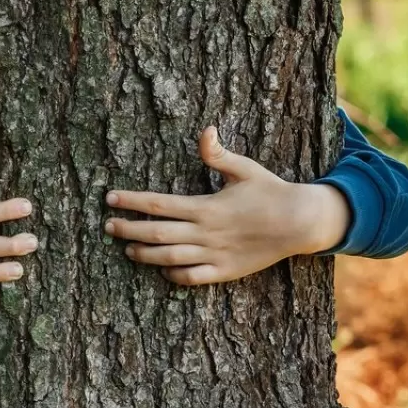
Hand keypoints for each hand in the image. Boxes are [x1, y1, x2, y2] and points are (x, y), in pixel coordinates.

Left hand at [104, 127, 349, 285]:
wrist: (299, 223)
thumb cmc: (270, 192)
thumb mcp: (245, 168)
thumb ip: (219, 154)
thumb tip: (205, 130)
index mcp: (206, 206)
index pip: (158, 204)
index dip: (132, 202)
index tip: (110, 199)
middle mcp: (205, 233)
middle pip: (155, 233)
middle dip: (128, 229)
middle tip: (107, 227)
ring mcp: (214, 255)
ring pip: (169, 258)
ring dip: (144, 254)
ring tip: (127, 250)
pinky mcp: (224, 272)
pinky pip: (191, 277)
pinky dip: (173, 274)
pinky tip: (162, 269)